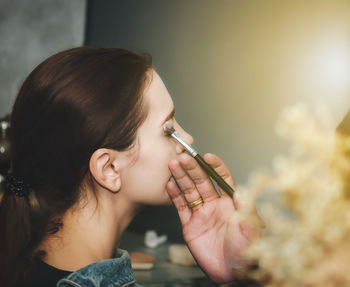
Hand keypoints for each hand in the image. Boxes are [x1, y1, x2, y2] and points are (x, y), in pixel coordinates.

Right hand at [167, 153, 261, 282]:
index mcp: (230, 202)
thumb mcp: (251, 229)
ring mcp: (201, 214)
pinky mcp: (190, 226)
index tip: (207, 157)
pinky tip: (170, 184)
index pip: (221, 178)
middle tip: (184, 157)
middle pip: (202, 182)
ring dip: (181, 178)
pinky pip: (181, 208)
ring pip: (189, 191)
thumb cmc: (247, 252)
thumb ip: (246, 209)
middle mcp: (214, 205)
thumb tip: (240, 191)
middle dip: (193, 169)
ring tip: (173, 165)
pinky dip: (174, 196)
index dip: (214, 167)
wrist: (233, 274)